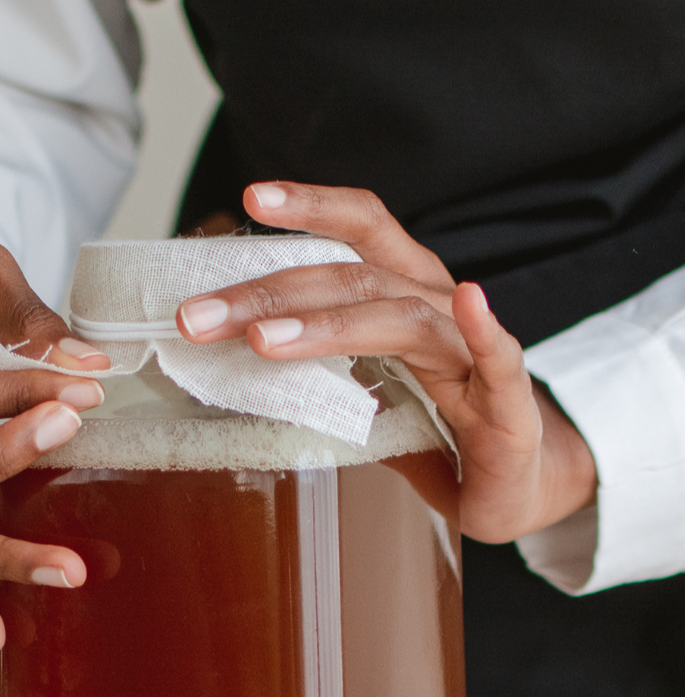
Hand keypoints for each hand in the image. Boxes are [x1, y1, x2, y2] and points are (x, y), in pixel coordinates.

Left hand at [175, 183, 597, 542]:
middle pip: (353, 276)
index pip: (358, 235)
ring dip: (326, 325)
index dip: (310, 209)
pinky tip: (471, 300)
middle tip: (197, 317)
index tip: (251, 197)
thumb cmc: (438, 432)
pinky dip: (487, 330)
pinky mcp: (509, 405)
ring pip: (399, 317)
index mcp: (402, 297)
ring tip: (261, 340)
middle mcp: (436, 309)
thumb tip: (231, 367)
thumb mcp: (363, 397)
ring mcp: (472, 354)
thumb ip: (315, 376)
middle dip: (268, 293)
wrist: (518, 480)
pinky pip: (502, 360)